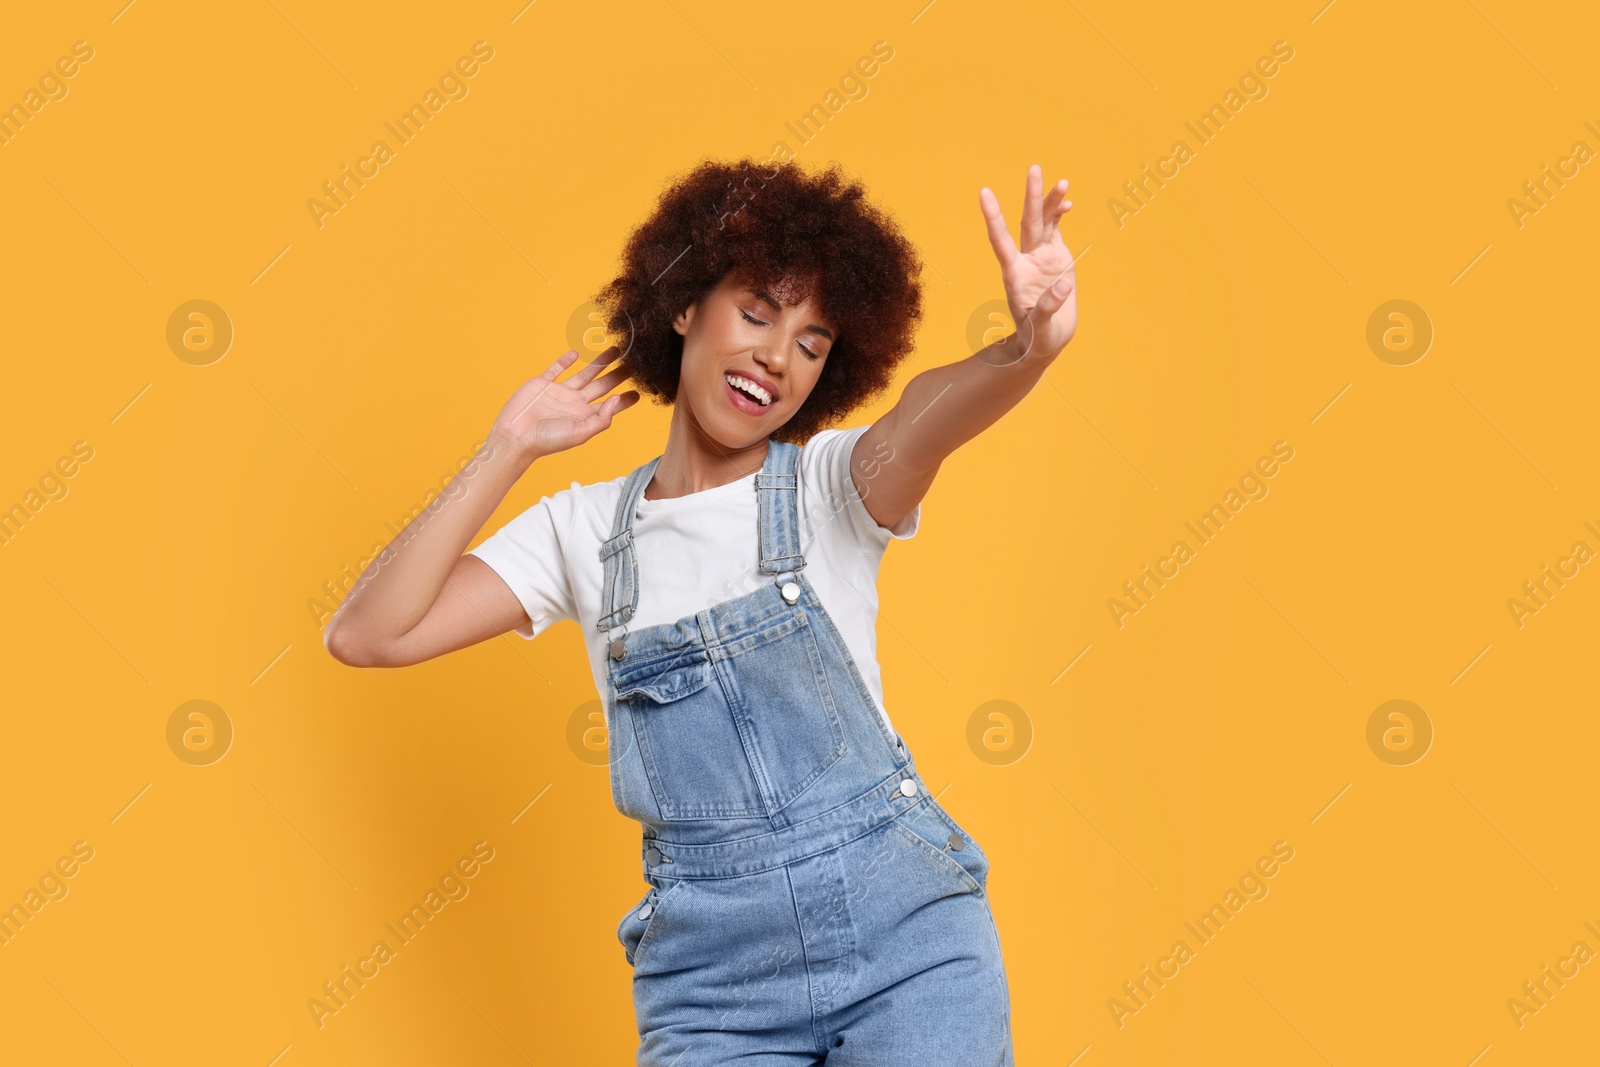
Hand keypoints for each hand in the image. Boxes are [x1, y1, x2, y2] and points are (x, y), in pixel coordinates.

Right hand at [488, 346, 639, 461]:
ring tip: (614, 350)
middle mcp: (575, 403)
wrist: (516, 437)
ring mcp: (559, 392)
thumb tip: (617, 400)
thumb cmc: (548, 440)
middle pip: (602, 385)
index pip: (611, 404)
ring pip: (584, 373)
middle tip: (634, 362)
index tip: (640, 390)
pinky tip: (576, 353)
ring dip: (599, 362)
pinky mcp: (542, 383)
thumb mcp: (581, 433)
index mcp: (585, 416)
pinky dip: (565, 360)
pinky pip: (556, 369)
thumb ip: (602, 418)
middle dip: (617, 375)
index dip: (625, 398)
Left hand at [978, 164, 1076, 362]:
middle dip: (1031, 196)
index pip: (1000, 240)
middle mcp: (1025, 260)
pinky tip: (1068, 201)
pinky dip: (1060, 214)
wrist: (1046, 340)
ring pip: (1043, 222)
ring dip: (1050, 201)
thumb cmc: (1037, 338)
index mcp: (1015, 274)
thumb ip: (1049, 307)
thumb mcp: (1041, 329)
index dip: (993, 217)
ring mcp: (1041, 257)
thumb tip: (1063, 284)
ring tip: (1062, 182)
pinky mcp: (1056, 257)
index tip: (984, 193)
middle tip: (1034, 168)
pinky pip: (1056, 229)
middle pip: (1026, 223)